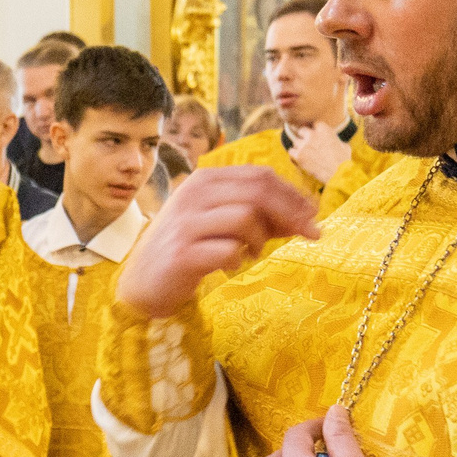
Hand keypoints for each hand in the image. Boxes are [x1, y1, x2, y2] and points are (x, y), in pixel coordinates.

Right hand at [117, 166, 320, 319]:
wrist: (143, 281)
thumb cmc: (187, 248)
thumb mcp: (221, 222)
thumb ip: (258, 216)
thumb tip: (306, 216)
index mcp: (205, 180)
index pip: (259, 175)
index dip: (292, 194)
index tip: (313, 214)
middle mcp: (193, 194)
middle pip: (257, 192)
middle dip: (291, 213)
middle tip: (310, 234)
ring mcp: (186, 223)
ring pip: (246, 218)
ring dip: (260, 240)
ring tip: (251, 253)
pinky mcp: (183, 253)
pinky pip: (228, 250)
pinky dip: (238, 260)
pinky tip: (230, 265)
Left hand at [287, 123, 351, 187]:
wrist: (338, 172)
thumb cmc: (343, 160)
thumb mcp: (343, 145)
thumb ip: (335, 139)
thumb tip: (334, 141)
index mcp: (324, 129)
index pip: (315, 124)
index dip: (315, 131)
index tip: (315, 135)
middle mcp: (312, 134)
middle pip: (302, 130)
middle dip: (304, 136)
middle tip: (307, 144)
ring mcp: (304, 144)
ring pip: (296, 141)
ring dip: (299, 147)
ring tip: (305, 154)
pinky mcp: (299, 155)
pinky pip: (291, 151)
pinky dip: (294, 155)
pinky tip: (299, 158)